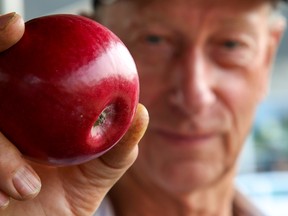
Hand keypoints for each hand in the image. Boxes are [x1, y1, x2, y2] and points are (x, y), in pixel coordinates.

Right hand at [0, 13, 148, 215]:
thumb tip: (143, 113)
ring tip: (26, 189)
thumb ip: (120, 146)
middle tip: (8, 36)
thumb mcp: (101, 169)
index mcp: (25, 110)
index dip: (2, 38)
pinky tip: (6, 203)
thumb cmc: (73, 194)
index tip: (17, 24)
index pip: (9, 65)